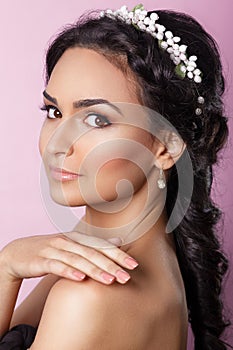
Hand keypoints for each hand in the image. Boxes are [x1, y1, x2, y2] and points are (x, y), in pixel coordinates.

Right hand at [0, 232, 138, 284]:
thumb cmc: (50, 251)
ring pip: (77, 259)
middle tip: (127, 277)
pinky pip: (56, 266)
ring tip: (110, 280)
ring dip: (95, 270)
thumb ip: (94, 245)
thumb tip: (118, 242)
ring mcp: (54, 249)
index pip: (101, 246)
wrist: (18, 252)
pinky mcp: (41, 260)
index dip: (118, 255)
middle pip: (92, 253)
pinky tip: (80, 279)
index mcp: (77, 238)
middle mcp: (68, 241)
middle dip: (111, 265)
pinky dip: (69, 271)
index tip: (134, 265)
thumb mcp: (73, 246)